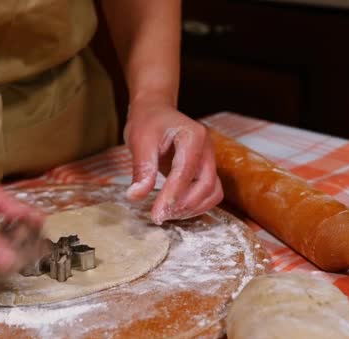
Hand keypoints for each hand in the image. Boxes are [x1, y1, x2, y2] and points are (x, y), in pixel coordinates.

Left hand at [124, 98, 223, 223]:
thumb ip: (142, 168)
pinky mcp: (206, 170)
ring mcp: (209, 160)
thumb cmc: (148, 122)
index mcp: (193, 136)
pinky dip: (196, 205)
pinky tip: (175, 208)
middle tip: (160, 215)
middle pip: (206, 185)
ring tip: (167, 213)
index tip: (156, 214)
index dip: (172, 195)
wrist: (155, 112)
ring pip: (212, 192)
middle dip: (184, 205)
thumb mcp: (139, 140)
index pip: (185, 172)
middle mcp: (207, 149)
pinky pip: (210, 193)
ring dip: (192, 208)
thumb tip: (136, 195)